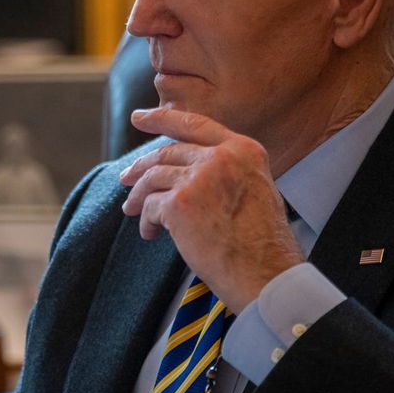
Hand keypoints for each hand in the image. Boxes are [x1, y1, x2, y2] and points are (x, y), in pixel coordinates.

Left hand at [119, 106, 302, 311]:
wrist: (267, 275)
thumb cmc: (263, 243)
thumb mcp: (255, 189)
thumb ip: (226, 171)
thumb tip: (186, 169)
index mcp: (243, 150)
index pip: (195, 124)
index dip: (162, 118)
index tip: (139, 118)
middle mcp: (221, 157)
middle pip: (167, 153)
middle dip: (141, 166)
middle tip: (126, 179)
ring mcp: (198, 178)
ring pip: (153, 178)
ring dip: (139, 197)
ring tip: (132, 211)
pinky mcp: (179, 204)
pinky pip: (150, 207)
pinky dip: (146, 222)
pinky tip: (151, 234)